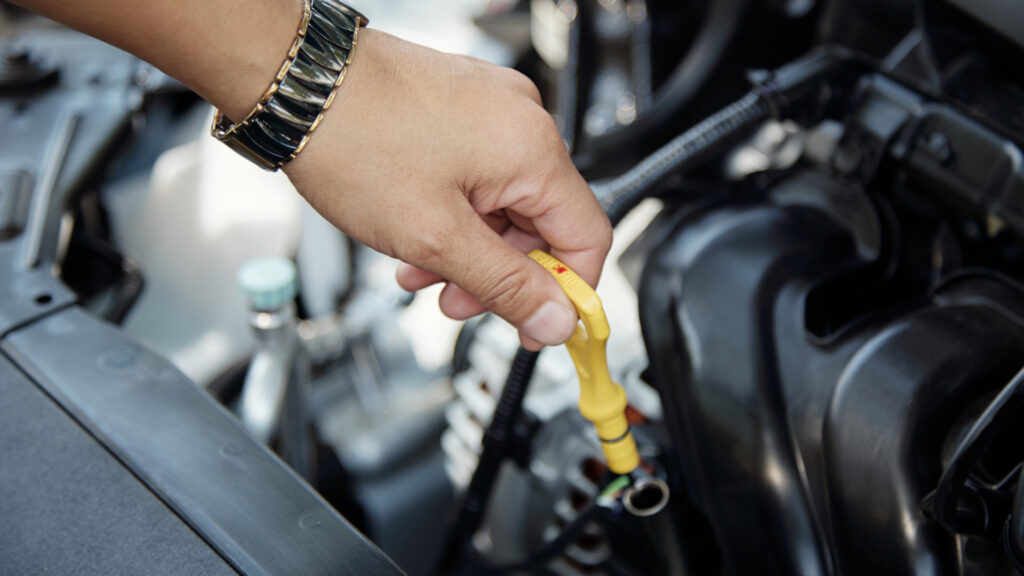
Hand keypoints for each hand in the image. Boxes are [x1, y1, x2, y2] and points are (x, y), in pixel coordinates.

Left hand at [284, 29, 611, 349]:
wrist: (296, 84)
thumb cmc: (354, 139)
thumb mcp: (436, 237)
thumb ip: (505, 285)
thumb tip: (555, 319)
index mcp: (532, 150)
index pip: (586, 238)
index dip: (566, 294)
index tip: (541, 327)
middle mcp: (521, 122)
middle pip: (541, 224)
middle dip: (500, 274)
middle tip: (456, 302)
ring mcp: (490, 111)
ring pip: (503, 205)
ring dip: (468, 250)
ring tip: (419, 270)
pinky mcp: (461, 109)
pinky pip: (477, 176)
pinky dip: (453, 214)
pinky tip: (414, 236)